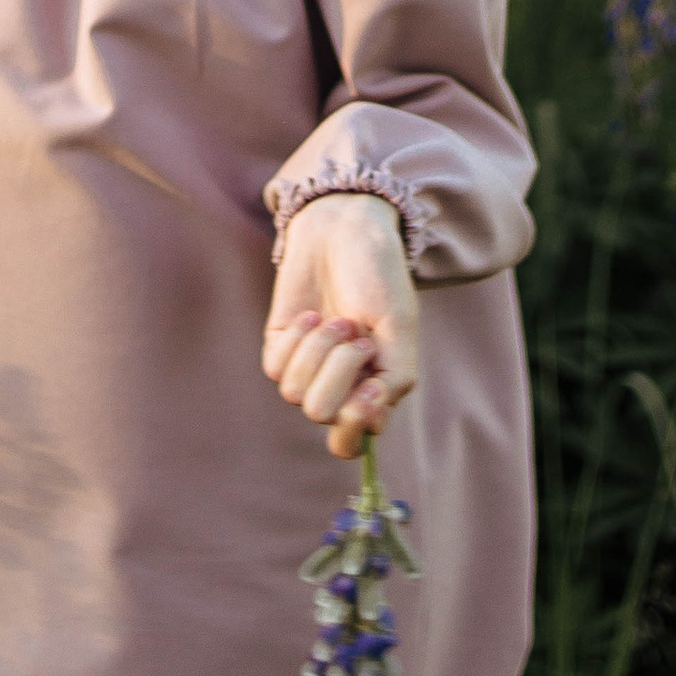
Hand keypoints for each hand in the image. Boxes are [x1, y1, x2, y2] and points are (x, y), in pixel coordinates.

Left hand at [262, 191, 418, 457]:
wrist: (344, 231)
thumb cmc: (379, 278)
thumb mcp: (400, 327)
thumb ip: (394, 378)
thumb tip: (366, 417)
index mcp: (372, 393)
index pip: (351, 444)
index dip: (355, 424)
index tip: (370, 387)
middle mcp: (337, 389)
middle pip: (322, 416)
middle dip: (339, 371)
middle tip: (357, 334)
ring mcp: (305, 371)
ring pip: (295, 393)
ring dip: (320, 349)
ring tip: (337, 319)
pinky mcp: (278, 349)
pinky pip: (275, 368)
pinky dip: (298, 338)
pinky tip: (312, 315)